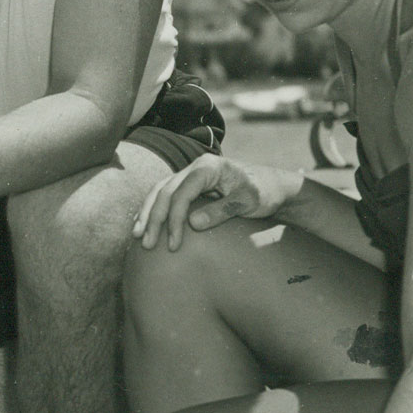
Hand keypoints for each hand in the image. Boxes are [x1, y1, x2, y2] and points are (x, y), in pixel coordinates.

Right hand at [134, 155, 303, 251]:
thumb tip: (192, 224)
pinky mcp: (191, 183)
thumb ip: (222, 211)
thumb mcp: (248, 202)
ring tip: (138, 235)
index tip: (173, 245)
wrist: (275, 185)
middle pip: (164, 191)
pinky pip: (165, 194)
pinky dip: (153, 209)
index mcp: (208, 167)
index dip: (173, 220)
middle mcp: (196, 167)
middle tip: (147, 244)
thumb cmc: (265, 192)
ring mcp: (191, 174)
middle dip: (154, 219)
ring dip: (147, 213)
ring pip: (160, 191)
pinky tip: (145, 224)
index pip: (181, 194)